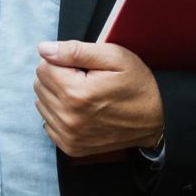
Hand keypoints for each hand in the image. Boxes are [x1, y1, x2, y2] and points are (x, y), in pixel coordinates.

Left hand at [34, 40, 164, 157]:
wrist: (155, 121)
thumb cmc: (136, 85)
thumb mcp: (114, 57)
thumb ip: (75, 50)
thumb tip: (44, 49)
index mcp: (76, 93)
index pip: (43, 66)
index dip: (62, 61)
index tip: (81, 66)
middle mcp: (69, 117)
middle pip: (40, 85)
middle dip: (57, 76)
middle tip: (83, 78)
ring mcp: (69, 135)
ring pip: (41, 103)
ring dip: (56, 95)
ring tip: (82, 93)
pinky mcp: (71, 146)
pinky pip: (48, 123)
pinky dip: (59, 113)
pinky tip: (78, 109)